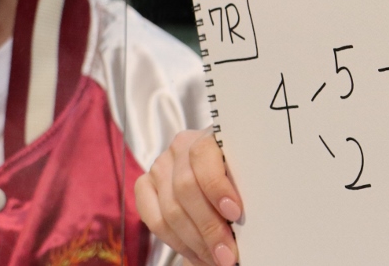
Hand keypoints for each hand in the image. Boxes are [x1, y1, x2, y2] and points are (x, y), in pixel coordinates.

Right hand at [135, 128, 243, 265]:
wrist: (217, 165)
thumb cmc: (235, 171)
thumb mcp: (244, 170)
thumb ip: (241, 184)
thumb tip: (242, 220)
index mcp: (205, 135)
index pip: (202, 156)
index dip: (217, 187)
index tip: (235, 213)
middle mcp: (179, 148)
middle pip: (186, 190)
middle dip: (209, 227)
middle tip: (228, 252)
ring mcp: (159, 167)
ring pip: (170, 210)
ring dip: (195, 242)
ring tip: (216, 258)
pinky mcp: (145, 186)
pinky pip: (154, 220)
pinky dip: (177, 243)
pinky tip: (197, 254)